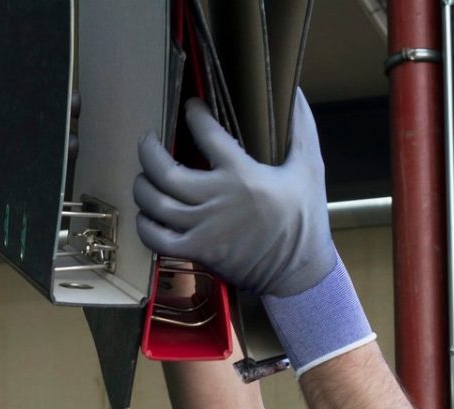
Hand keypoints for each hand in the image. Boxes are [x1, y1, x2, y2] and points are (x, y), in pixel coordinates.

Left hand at [134, 90, 335, 298]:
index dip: (194, 115)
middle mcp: (216, 199)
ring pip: (155, 203)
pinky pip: (156, 239)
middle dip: (148, 151)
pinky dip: (145, 226)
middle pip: (164, 171)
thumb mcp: (310, 168)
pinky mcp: (198, 252)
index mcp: (242, 174)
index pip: (206, 132)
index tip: (192, 108)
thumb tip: (295, 90)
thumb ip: (301, 128)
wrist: (299, 273)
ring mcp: (203, 228)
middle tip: (149, 142)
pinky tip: (147, 216)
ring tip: (145, 178)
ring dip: (143, 187)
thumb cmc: (304, 220)